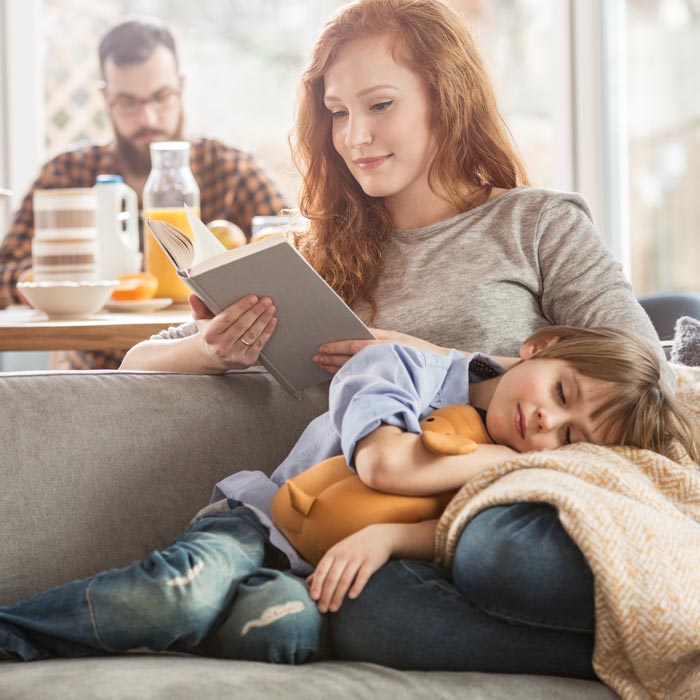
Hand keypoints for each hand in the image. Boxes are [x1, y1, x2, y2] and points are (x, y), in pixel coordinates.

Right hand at [189, 293, 276, 370]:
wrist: (213, 357)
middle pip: (242, 325)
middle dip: (256, 311)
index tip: (253, 298)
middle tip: (266, 301)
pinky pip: (259, 344)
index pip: (227, 318)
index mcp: (209, 335)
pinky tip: (272, 321)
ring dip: (264, 320)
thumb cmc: (210, 335)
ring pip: (252, 335)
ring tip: (271, 309)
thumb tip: (193, 296)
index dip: (242, 307)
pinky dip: (267, 332)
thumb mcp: (202, 321)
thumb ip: (199, 307)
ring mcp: (234, 355)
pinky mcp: (245, 361)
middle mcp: (221, 346)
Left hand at [307, 524, 395, 612]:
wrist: (378, 537)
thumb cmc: (353, 548)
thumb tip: (308, 583)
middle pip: (332, 577)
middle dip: (326, 594)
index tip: (313, 598)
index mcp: (333, 553)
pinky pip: (362, 576)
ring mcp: (357, 558)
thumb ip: (324, 568)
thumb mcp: (337, 554)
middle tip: (322, 609)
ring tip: (333, 609)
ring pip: (345, 579)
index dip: (317, 583)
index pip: (322, 569)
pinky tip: (352, 597)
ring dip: (338, 595)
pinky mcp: (370, 562)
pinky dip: (357, 586)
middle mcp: (344, 555)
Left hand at [313, 328, 447, 373]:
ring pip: (356, 367)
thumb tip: (353, 340)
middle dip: (331, 357)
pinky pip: (366, 378)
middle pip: (351, 355)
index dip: (336, 346)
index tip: (321, 348)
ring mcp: (387, 365)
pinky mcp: (390, 376)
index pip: (355, 343)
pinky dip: (351, 377)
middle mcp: (384, 351)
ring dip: (336, 367)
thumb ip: (378, 341)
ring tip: (321, 365)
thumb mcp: (399, 340)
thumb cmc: (419, 353)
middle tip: (315, 357)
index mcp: (385, 339)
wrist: (444, 367)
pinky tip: (339, 377)